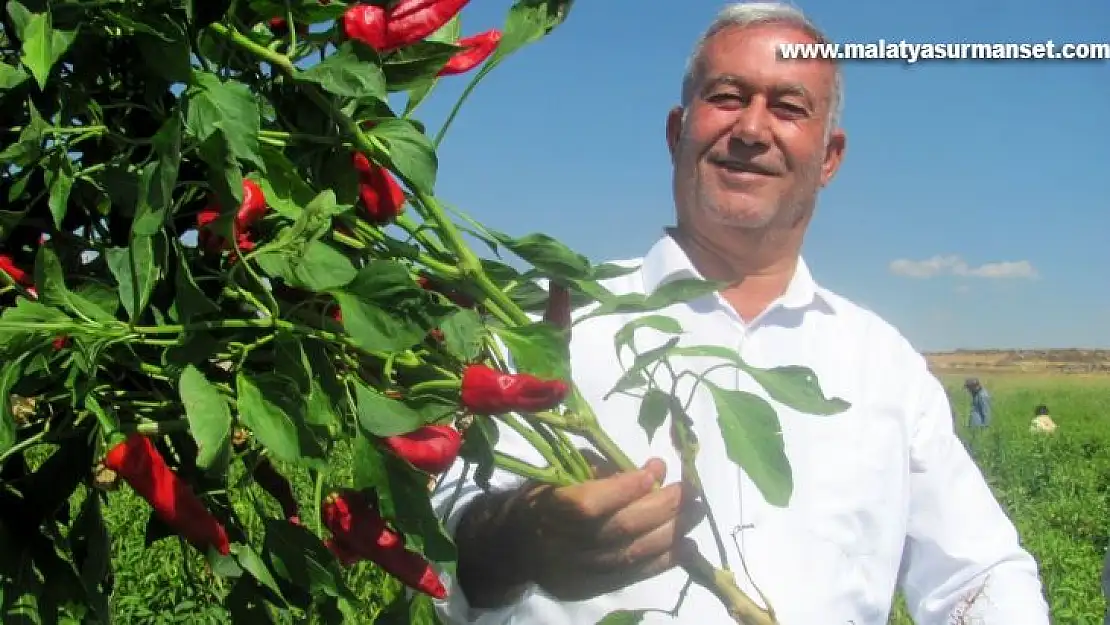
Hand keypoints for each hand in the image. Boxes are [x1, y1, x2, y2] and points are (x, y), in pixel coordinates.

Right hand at [509, 453, 704, 601]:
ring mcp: (579, 572)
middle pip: (619, 530)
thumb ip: (601, 471)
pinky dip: (665, 561)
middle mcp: (562, 546)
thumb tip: (653, 471)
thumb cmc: (543, 501)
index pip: (588, 505)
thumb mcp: (559, 476)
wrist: (516, 548)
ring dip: (672, 532)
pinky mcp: (593, 589)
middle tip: (688, 489)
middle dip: (662, 506)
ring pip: (633, 554)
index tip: (654, 467)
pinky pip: (635, 575)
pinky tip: (688, 546)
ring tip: (696, 512)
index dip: (625, 488)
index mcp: (547, 510)